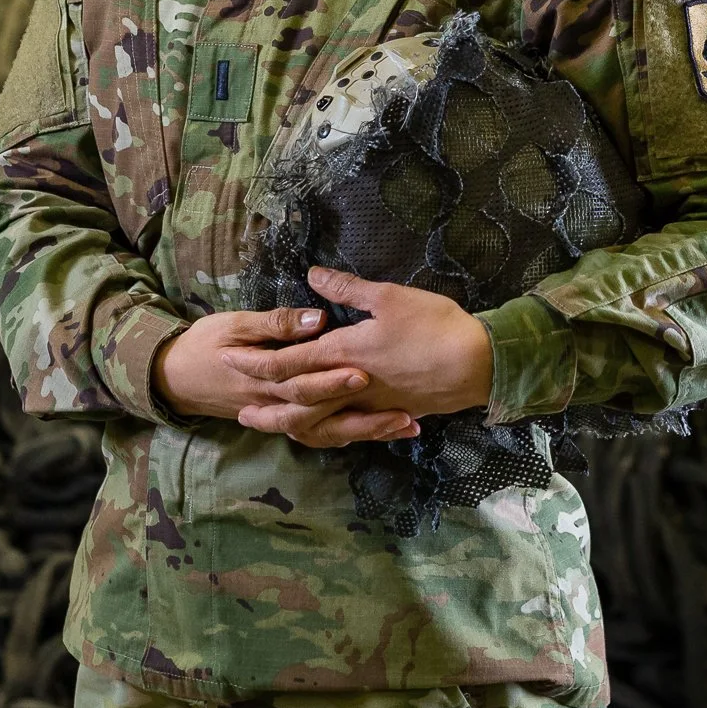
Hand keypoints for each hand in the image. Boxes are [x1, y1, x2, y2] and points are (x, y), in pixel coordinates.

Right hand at [150, 305, 421, 447]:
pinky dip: (356, 433)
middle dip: (362, 414)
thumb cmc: (204, 343)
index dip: (333, 380)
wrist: (174, 377)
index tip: (365, 371)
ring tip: (406, 424)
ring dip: (368, 430)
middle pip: (324, 415)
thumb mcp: (234, 324)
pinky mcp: (290, 419)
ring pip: (330, 433)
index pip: (303, 382)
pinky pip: (325, 434)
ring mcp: (284, 417)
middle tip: (401, 407)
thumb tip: (315, 318)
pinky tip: (388, 428)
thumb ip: (276, 323)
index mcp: (263, 379)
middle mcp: (277, 405)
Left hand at [220, 267, 493, 435]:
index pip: (288, 361)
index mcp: (344, 353)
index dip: (256, 360)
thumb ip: (346, 289)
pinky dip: (331, 432)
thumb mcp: (388, 296)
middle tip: (240, 413)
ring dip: (293, 425)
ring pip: (322, 423)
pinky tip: (327, 431)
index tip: (229, 358)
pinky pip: (349, 429)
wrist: (477, 364)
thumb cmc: (433, 324)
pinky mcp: (389, 412)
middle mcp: (350, 385)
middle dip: (266, 407)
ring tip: (275, 428)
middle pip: (297, 403)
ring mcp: (370, 404)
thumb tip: (312, 275)